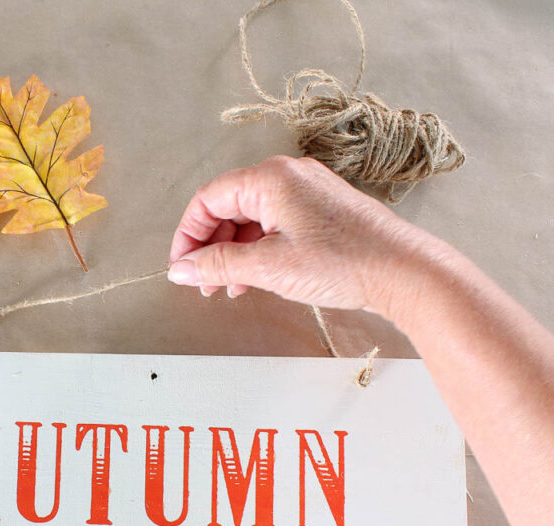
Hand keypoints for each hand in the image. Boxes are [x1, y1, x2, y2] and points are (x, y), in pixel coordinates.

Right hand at [167, 155, 434, 316]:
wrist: (405, 272)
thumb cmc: (344, 262)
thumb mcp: (269, 267)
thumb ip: (218, 266)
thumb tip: (181, 269)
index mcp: (270, 178)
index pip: (209, 199)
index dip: (188, 235)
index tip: (182, 267)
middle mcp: (287, 177)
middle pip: (229, 207)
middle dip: (211, 247)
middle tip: (205, 284)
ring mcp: (307, 193)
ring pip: (252, 219)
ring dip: (234, 253)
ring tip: (228, 288)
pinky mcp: (321, 211)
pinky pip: (275, 225)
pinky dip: (258, 250)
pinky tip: (256, 278)